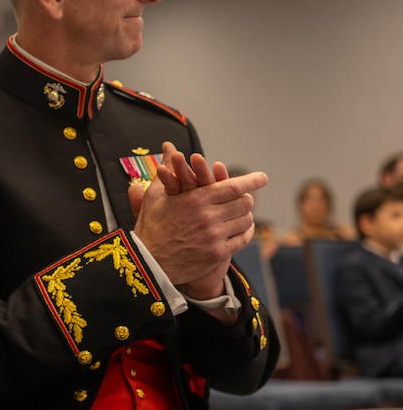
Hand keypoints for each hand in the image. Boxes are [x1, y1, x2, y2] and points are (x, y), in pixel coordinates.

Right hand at [132, 142, 267, 297]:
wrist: (147, 261)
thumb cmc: (150, 225)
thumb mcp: (155, 195)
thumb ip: (168, 170)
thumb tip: (169, 148)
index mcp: (195, 199)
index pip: (233, 186)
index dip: (251, 180)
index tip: (262, 177)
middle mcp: (208, 217)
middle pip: (244, 202)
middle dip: (245, 198)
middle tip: (243, 197)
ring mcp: (214, 237)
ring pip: (246, 220)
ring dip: (245, 215)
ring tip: (238, 213)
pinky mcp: (218, 254)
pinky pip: (243, 239)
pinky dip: (245, 231)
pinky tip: (239, 228)